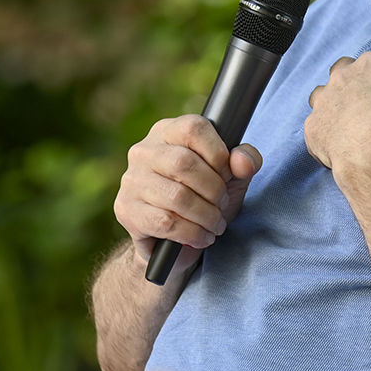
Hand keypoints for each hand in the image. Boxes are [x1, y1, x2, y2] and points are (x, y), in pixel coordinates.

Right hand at [113, 116, 262, 279]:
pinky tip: (202, 237)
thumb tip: (243, 161)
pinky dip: (192, 233)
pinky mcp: (126, 210)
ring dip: (206, 215)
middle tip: (222, 204)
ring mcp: (131, 181)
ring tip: (215, 223)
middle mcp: (143, 151)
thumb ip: (244, 161)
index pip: (193, 128)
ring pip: (176, 196)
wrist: (173, 241)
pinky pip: (165, 221)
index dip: (218, 153)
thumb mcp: (232, 177)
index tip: (227, 175)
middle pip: (184, 163)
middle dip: (213, 189)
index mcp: (168, 132)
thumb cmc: (203, 199)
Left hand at [304, 52, 370, 175]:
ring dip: (336, 107)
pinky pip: (316, 128)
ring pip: (325, 97)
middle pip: (348, 74)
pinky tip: (340, 147)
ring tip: (353, 126)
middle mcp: (343, 76)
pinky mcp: (312, 127)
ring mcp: (324, 101)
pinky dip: (325, 136)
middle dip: (358, 87)